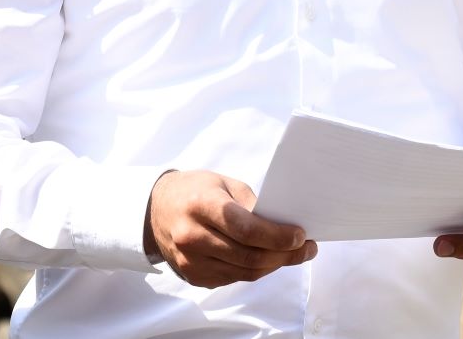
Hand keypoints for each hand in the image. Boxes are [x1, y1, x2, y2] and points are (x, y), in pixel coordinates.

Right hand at [144, 170, 317, 288]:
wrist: (156, 211)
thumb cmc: (195, 191)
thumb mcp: (223, 183)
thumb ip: (251, 203)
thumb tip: (283, 224)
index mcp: (201, 205)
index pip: (245, 228)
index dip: (277, 235)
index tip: (300, 235)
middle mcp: (192, 236)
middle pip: (249, 255)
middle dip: (284, 254)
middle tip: (306, 248)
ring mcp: (191, 261)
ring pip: (245, 272)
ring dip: (274, 265)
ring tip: (293, 254)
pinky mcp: (194, 276)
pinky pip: (234, 278)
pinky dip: (255, 270)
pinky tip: (267, 258)